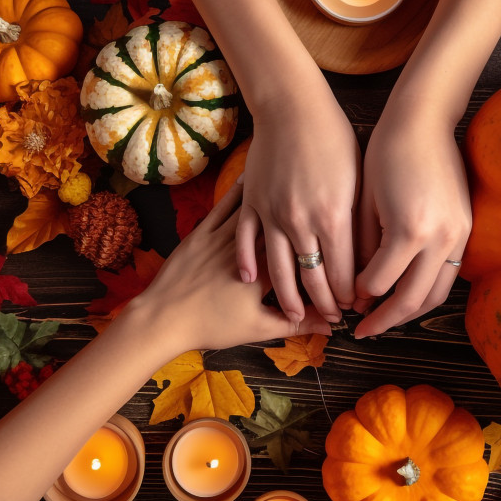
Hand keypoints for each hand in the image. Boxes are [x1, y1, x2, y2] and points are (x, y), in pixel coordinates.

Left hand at [135, 180, 332, 350]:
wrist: (163, 318)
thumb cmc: (212, 326)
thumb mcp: (258, 328)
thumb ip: (297, 324)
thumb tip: (332, 326)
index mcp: (265, 273)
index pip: (302, 256)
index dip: (322, 244)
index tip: (336, 228)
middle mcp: (248, 249)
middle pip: (282, 227)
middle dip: (301, 210)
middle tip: (319, 190)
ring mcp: (223, 237)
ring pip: (255, 210)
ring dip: (274, 192)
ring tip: (294, 172)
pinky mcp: (203, 231)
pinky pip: (225, 205)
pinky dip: (240, 190)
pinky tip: (253, 174)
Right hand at [235, 95, 359, 323]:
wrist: (293, 106)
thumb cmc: (334, 138)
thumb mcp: (358, 180)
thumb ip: (361, 221)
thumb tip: (370, 259)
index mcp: (334, 217)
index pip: (344, 274)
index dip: (351, 296)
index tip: (356, 307)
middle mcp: (301, 222)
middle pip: (313, 279)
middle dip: (326, 303)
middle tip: (334, 317)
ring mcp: (272, 214)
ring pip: (279, 270)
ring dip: (290, 297)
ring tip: (297, 313)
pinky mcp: (251, 204)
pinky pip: (245, 243)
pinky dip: (248, 265)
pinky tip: (252, 282)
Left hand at [353, 110, 470, 337]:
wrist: (424, 122)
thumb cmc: (386, 153)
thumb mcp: (365, 203)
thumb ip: (363, 248)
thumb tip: (357, 288)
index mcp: (409, 230)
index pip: (381, 282)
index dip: (360, 296)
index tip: (346, 301)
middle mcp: (440, 237)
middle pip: (412, 299)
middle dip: (385, 320)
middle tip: (361, 330)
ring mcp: (459, 234)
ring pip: (436, 293)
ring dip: (410, 312)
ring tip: (386, 318)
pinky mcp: (467, 228)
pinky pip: (449, 274)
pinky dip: (427, 290)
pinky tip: (407, 292)